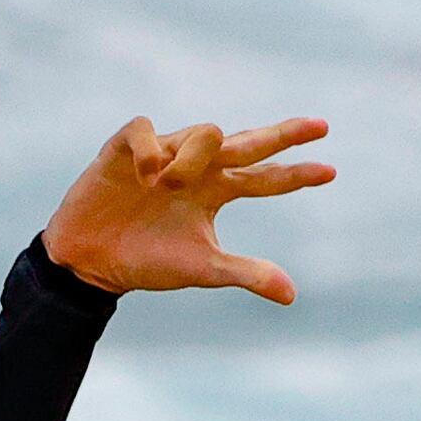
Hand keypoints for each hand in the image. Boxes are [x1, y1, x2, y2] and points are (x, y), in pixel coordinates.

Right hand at [44, 116, 335, 301]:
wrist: (90, 262)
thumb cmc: (146, 261)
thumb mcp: (202, 269)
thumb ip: (246, 274)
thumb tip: (292, 294)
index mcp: (216, 191)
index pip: (264, 178)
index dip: (295, 175)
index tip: (330, 172)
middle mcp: (196, 166)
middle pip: (246, 142)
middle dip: (282, 134)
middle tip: (319, 126)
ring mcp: (163, 153)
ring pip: (203, 133)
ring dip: (195, 157)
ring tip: (170, 184)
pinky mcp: (125, 147)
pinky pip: (149, 131)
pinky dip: (153, 149)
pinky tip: (147, 174)